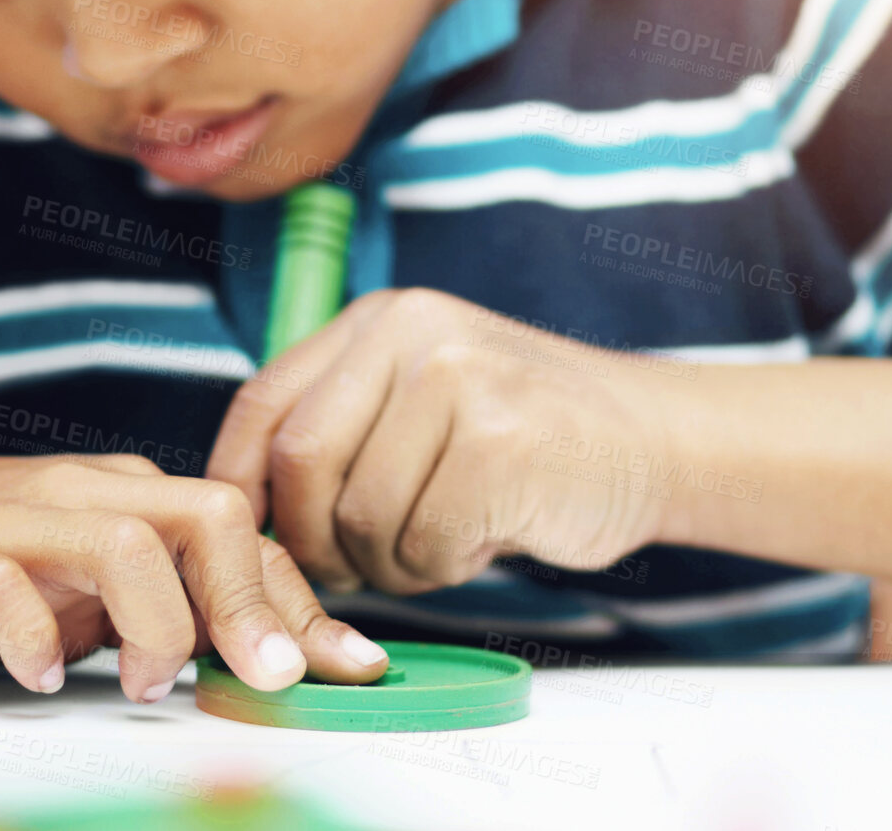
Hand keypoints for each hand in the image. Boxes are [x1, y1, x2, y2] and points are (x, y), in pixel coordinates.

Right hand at [0, 452, 389, 701]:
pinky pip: (7, 592)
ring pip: (125, 544)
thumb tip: (260, 652)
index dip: (300, 603)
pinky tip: (40, 677)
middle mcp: (82, 494)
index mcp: (125, 494)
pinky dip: (37, 642)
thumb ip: (160, 598)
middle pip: (204, 513)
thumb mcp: (83, 575)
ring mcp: (17, 521)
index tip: (349, 667)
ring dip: (157, 626)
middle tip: (266, 680)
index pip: (238, 532)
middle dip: (250, 603)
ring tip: (144, 685)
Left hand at [206, 289, 685, 593]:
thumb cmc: (518, 442)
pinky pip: (422, 542)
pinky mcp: (501, 443)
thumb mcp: (419, 403)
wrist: (651, 440)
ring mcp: (460, 380)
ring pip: (359, 514)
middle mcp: (412, 333)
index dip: (239, 482)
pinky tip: (481, 543)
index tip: (247, 538)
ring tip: (433, 548)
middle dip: (310, 541)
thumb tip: (246, 520)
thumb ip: (341, 434)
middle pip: (300, 463)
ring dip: (386, 564)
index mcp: (377, 321)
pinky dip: (439, 569)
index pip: (265, 402)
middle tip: (346, 571)